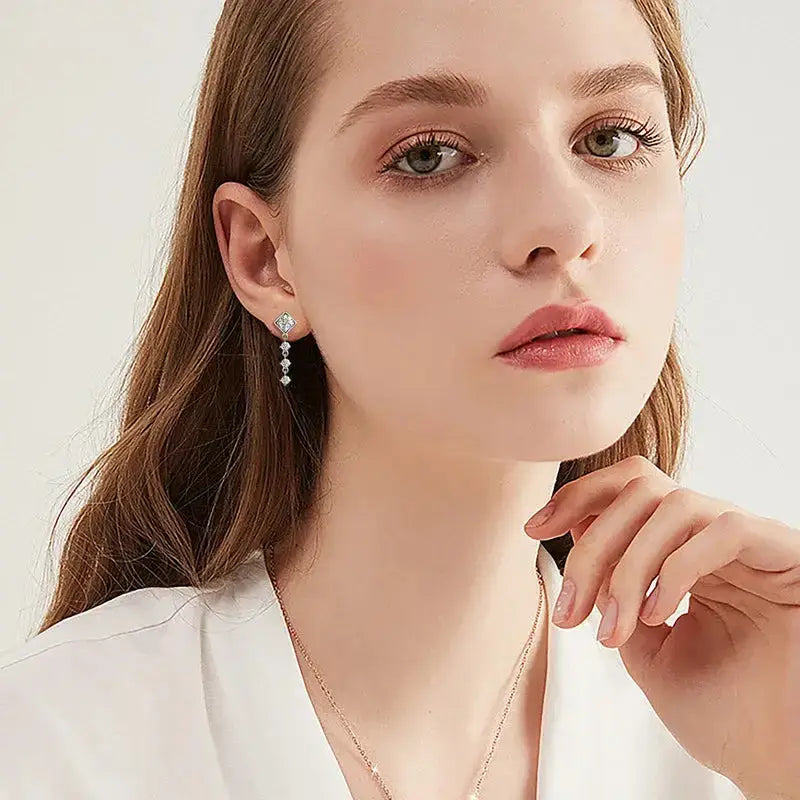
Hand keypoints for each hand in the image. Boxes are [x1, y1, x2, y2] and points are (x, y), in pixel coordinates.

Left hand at [524, 455, 799, 799]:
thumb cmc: (720, 713)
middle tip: (573, 609)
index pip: (628, 491)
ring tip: (617, 626)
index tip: (534, 531)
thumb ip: (613, 594)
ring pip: (674, 504)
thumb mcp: (644, 649)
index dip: (577, 498)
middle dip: (593, 545)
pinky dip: (677, 568)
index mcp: (684, 551)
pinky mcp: (785, 554)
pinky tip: (659, 615)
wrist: (777, 763)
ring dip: (629, 564)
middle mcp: (714, 537)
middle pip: (640, 489)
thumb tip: (579, 539)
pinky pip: (723, 530)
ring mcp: (752, 543)